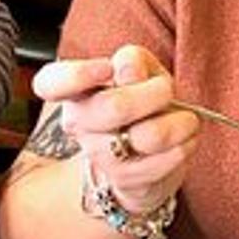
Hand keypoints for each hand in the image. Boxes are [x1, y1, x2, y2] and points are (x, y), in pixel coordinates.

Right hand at [33, 45, 198, 214]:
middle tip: (167, 89)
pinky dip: (185, 145)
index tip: (106, 68)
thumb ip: (134, 60)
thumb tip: (128, 67)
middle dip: (155, 93)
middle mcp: (78, 123)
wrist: (142, 156)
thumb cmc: (140, 102)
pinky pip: (165, 159)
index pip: (51, 83)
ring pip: (148, 135)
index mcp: (74, 90)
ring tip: (186, 118)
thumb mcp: (140, 70)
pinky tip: (184, 139)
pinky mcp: (124, 179)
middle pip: (114, 106)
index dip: (77, 75)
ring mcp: (99, 154)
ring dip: (179, 123)